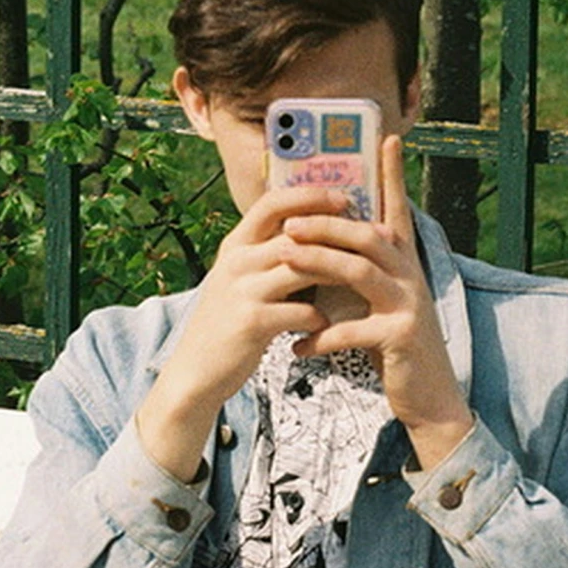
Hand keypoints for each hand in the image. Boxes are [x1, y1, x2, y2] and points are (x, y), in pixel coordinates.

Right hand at [134, 181, 351, 480]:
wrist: (194, 371)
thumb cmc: (228, 322)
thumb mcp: (239, 279)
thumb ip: (267, 256)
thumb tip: (314, 233)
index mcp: (235, 245)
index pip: (271, 202)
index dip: (309, 196)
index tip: (344, 198)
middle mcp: (236, 262)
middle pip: (295, 233)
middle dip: (338, 233)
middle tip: (373, 237)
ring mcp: (242, 291)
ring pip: (302, 268)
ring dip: (336, 271)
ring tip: (362, 277)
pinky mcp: (251, 323)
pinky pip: (299, 310)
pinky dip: (319, 316)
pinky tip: (326, 322)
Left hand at [280, 134, 474, 469]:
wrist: (428, 396)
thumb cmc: (394, 343)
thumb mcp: (381, 299)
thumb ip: (360, 270)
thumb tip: (322, 240)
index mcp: (404, 262)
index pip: (397, 209)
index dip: (393, 174)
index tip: (389, 137)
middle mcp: (410, 275)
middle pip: (368, 234)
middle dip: (327, 223)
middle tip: (288, 220)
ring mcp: (408, 304)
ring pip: (361, 271)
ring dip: (319, 262)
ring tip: (284, 259)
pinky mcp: (400, 337)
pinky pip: (355, 329)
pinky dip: (322, 336)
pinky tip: (296, 346)